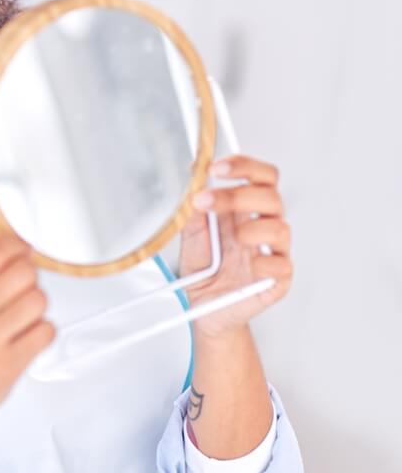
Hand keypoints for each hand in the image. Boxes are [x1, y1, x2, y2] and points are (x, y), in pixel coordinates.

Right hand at [0, 234, 54, 430]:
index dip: (14, 246)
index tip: (21, 250)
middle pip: (23, 272)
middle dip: (28, 278)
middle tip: (21, 289)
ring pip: (38, 300)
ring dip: (36, 308)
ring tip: (22, 318)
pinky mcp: (11, 362)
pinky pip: (46, 330)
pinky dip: (42, 333)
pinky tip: (25, 337)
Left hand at [178, 155, 293, 338]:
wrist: (203, 307)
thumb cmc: (204, 268)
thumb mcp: (190, 235)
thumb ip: (192, 211)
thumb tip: (192, 185)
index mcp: (245, 210)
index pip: (260, 177)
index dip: (244, 166)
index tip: (216, 167)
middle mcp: (263, 226)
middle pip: (271, 196)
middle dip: (237, 195)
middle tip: (206, 201)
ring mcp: (273, 252)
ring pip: (281, 228)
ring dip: (252, 228)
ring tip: (232, 239)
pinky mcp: (277, 279)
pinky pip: (282, 265)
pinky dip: (265, 263)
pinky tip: (249, 266)